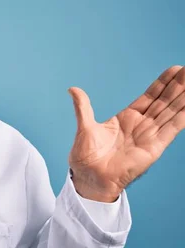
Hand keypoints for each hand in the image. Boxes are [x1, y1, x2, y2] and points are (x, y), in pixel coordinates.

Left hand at [68, 65, 184, 201]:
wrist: (88, 178)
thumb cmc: (86, 158)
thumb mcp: (85, 127)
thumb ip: (83, 107)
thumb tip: (72, 89)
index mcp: (127, 118)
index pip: (149, 97)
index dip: (162, 83)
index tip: (175, 69)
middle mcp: (141, 125)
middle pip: (164, 101)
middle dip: (178, 86)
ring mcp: (149, 136)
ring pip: (171, 112)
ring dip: (183, 98)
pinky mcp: (153, 148)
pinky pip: (171, 130)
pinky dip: (182, 117)